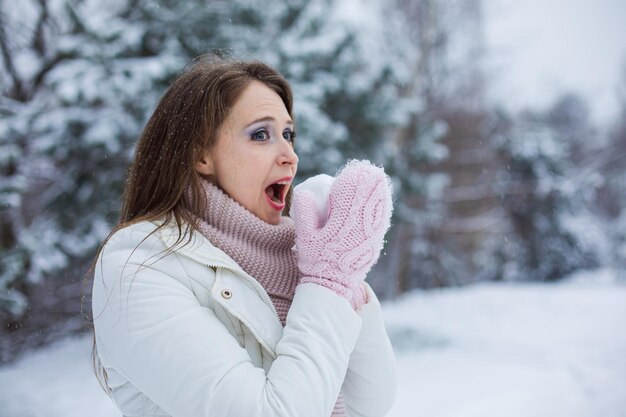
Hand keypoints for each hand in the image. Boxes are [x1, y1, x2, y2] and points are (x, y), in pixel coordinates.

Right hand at [292, 160, 392, 302]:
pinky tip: (382, 198)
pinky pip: (383, 219)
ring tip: (378, 178)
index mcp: (342, 222)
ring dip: (379, 191)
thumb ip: (304, 212)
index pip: (351, 193)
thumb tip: (304, 191)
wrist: (332, 285)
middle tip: (368, 168)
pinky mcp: (376, 242)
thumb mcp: (304, 236)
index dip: (352, 179)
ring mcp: (371, 235)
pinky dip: (383, 206)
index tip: (351, 170)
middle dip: (369, 180)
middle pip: (369, 197)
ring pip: (379, 207)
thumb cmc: (315, 260)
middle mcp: (360, 226)